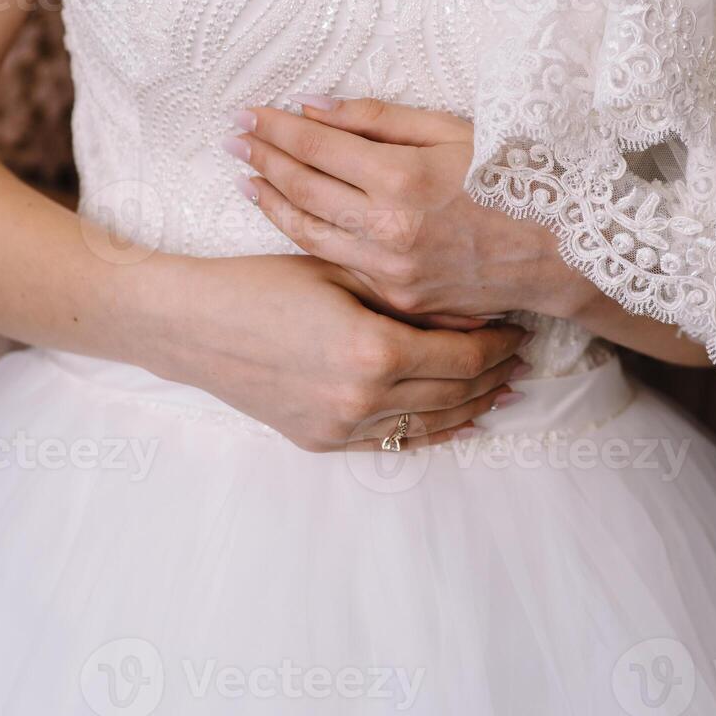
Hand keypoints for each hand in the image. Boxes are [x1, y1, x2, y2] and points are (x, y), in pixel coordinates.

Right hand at [139, 254, 530, 451]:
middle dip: (494, 374)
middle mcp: (363, 398)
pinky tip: (455, 417)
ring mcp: (341, 426)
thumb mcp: (343, 275)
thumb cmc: (265, 284)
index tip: (519, 331)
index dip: (498, 345)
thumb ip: (411, 297)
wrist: (194, 325)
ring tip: (501, 388)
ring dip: (472, 406)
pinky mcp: (321, 441)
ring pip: (430, 424)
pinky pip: (393, 440)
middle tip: (521, 357)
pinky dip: (432, 429)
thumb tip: (476, 311)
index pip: (463, 357)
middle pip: (455, 393)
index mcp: (374, 350)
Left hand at [223, 97, 598, 320]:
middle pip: (302, 188)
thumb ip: (378, 119)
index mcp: (401, 178)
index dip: (275, 127)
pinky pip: (340, 263)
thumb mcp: (452, 130)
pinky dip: (308, 236)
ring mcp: (390, 271)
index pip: (315, 146)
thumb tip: (312, 107)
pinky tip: (290, 218)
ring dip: (271, 202)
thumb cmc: (514, 177)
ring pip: (309, 233)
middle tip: (232, 139)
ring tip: (247, 177)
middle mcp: (388, 229)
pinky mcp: (398, 299)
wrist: (560, 253)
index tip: (248, 113)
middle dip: (262, 158)